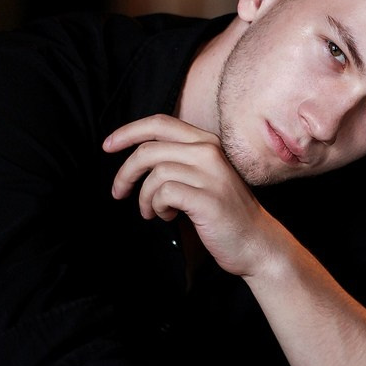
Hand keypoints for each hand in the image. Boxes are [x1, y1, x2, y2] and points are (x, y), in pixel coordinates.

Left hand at [103, 114, 277, 275]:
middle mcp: (209, 152)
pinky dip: (158, 207)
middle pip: (149, 149)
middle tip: (118, 192)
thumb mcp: (204, 176)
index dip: (128, 132)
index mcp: (207, 142)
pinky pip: (164, 193)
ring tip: (153, 212)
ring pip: (154, 174)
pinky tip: (167, 216)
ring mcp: (210, 174)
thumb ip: (178, 161)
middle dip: (125, 172)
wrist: (256, 243)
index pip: (159, 123)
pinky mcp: (207, 198)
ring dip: (144, 198)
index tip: (108, 146)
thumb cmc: (224, 212)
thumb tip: (136, 158)